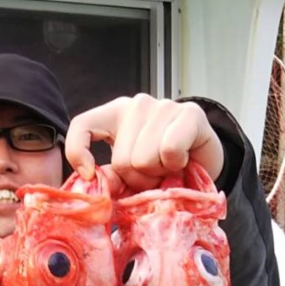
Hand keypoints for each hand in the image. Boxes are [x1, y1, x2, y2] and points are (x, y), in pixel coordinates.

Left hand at [65, 94, 223, 195]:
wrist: (206, 166)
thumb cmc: (166, 170)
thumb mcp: (132, 175)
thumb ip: (112, 177)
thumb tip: (93, 180)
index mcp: (115, 115)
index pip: (82, 124)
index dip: (78, 150)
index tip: (88, 175)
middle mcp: (137, 105)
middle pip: (122, 159)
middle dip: (140, 178)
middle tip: (157, 175)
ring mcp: (163, 106)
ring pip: (145, 158)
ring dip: (160, 174)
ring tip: (171, 167)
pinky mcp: (190, 113)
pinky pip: (169, 150)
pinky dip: (176, 164)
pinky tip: (184, 159)